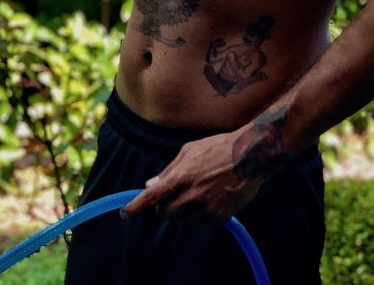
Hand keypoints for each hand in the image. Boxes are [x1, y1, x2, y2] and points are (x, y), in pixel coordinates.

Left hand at [122, 131, 263, 225]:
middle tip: (169, 198)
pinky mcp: (219, 217)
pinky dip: (196, 217)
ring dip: (180, 213)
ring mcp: (206, 207)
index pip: (152, 197)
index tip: (125, 214)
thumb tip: (151, 184)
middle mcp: (192, 194)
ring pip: (181, 222)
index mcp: (181, 176)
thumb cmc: (217, 148)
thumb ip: (169, 170)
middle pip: (165, 214)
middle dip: (162, 208)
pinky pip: (199, 225)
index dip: (136, 207)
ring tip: (190, 197)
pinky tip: (204, 202)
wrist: (249, 156)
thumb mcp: (189, 150)